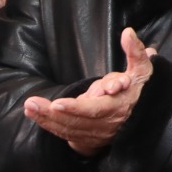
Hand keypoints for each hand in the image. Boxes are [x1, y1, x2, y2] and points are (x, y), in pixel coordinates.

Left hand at [22, 27, 155, 155]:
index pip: (95, 109)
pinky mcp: (87, 138)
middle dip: (52, 114)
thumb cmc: (138, 89)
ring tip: (29, 106)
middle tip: (31, 103)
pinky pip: (66, 133)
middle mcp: (106, 124)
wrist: (140, 117)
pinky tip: (34, 114)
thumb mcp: (142, 70)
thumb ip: (136, 52)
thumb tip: (127, 33)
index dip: (76, 108)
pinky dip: (49, 125)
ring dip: (46, 119)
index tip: (57, 104)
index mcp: (118, 107)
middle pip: (76, 121)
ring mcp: (96, 133)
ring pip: (68, 128)